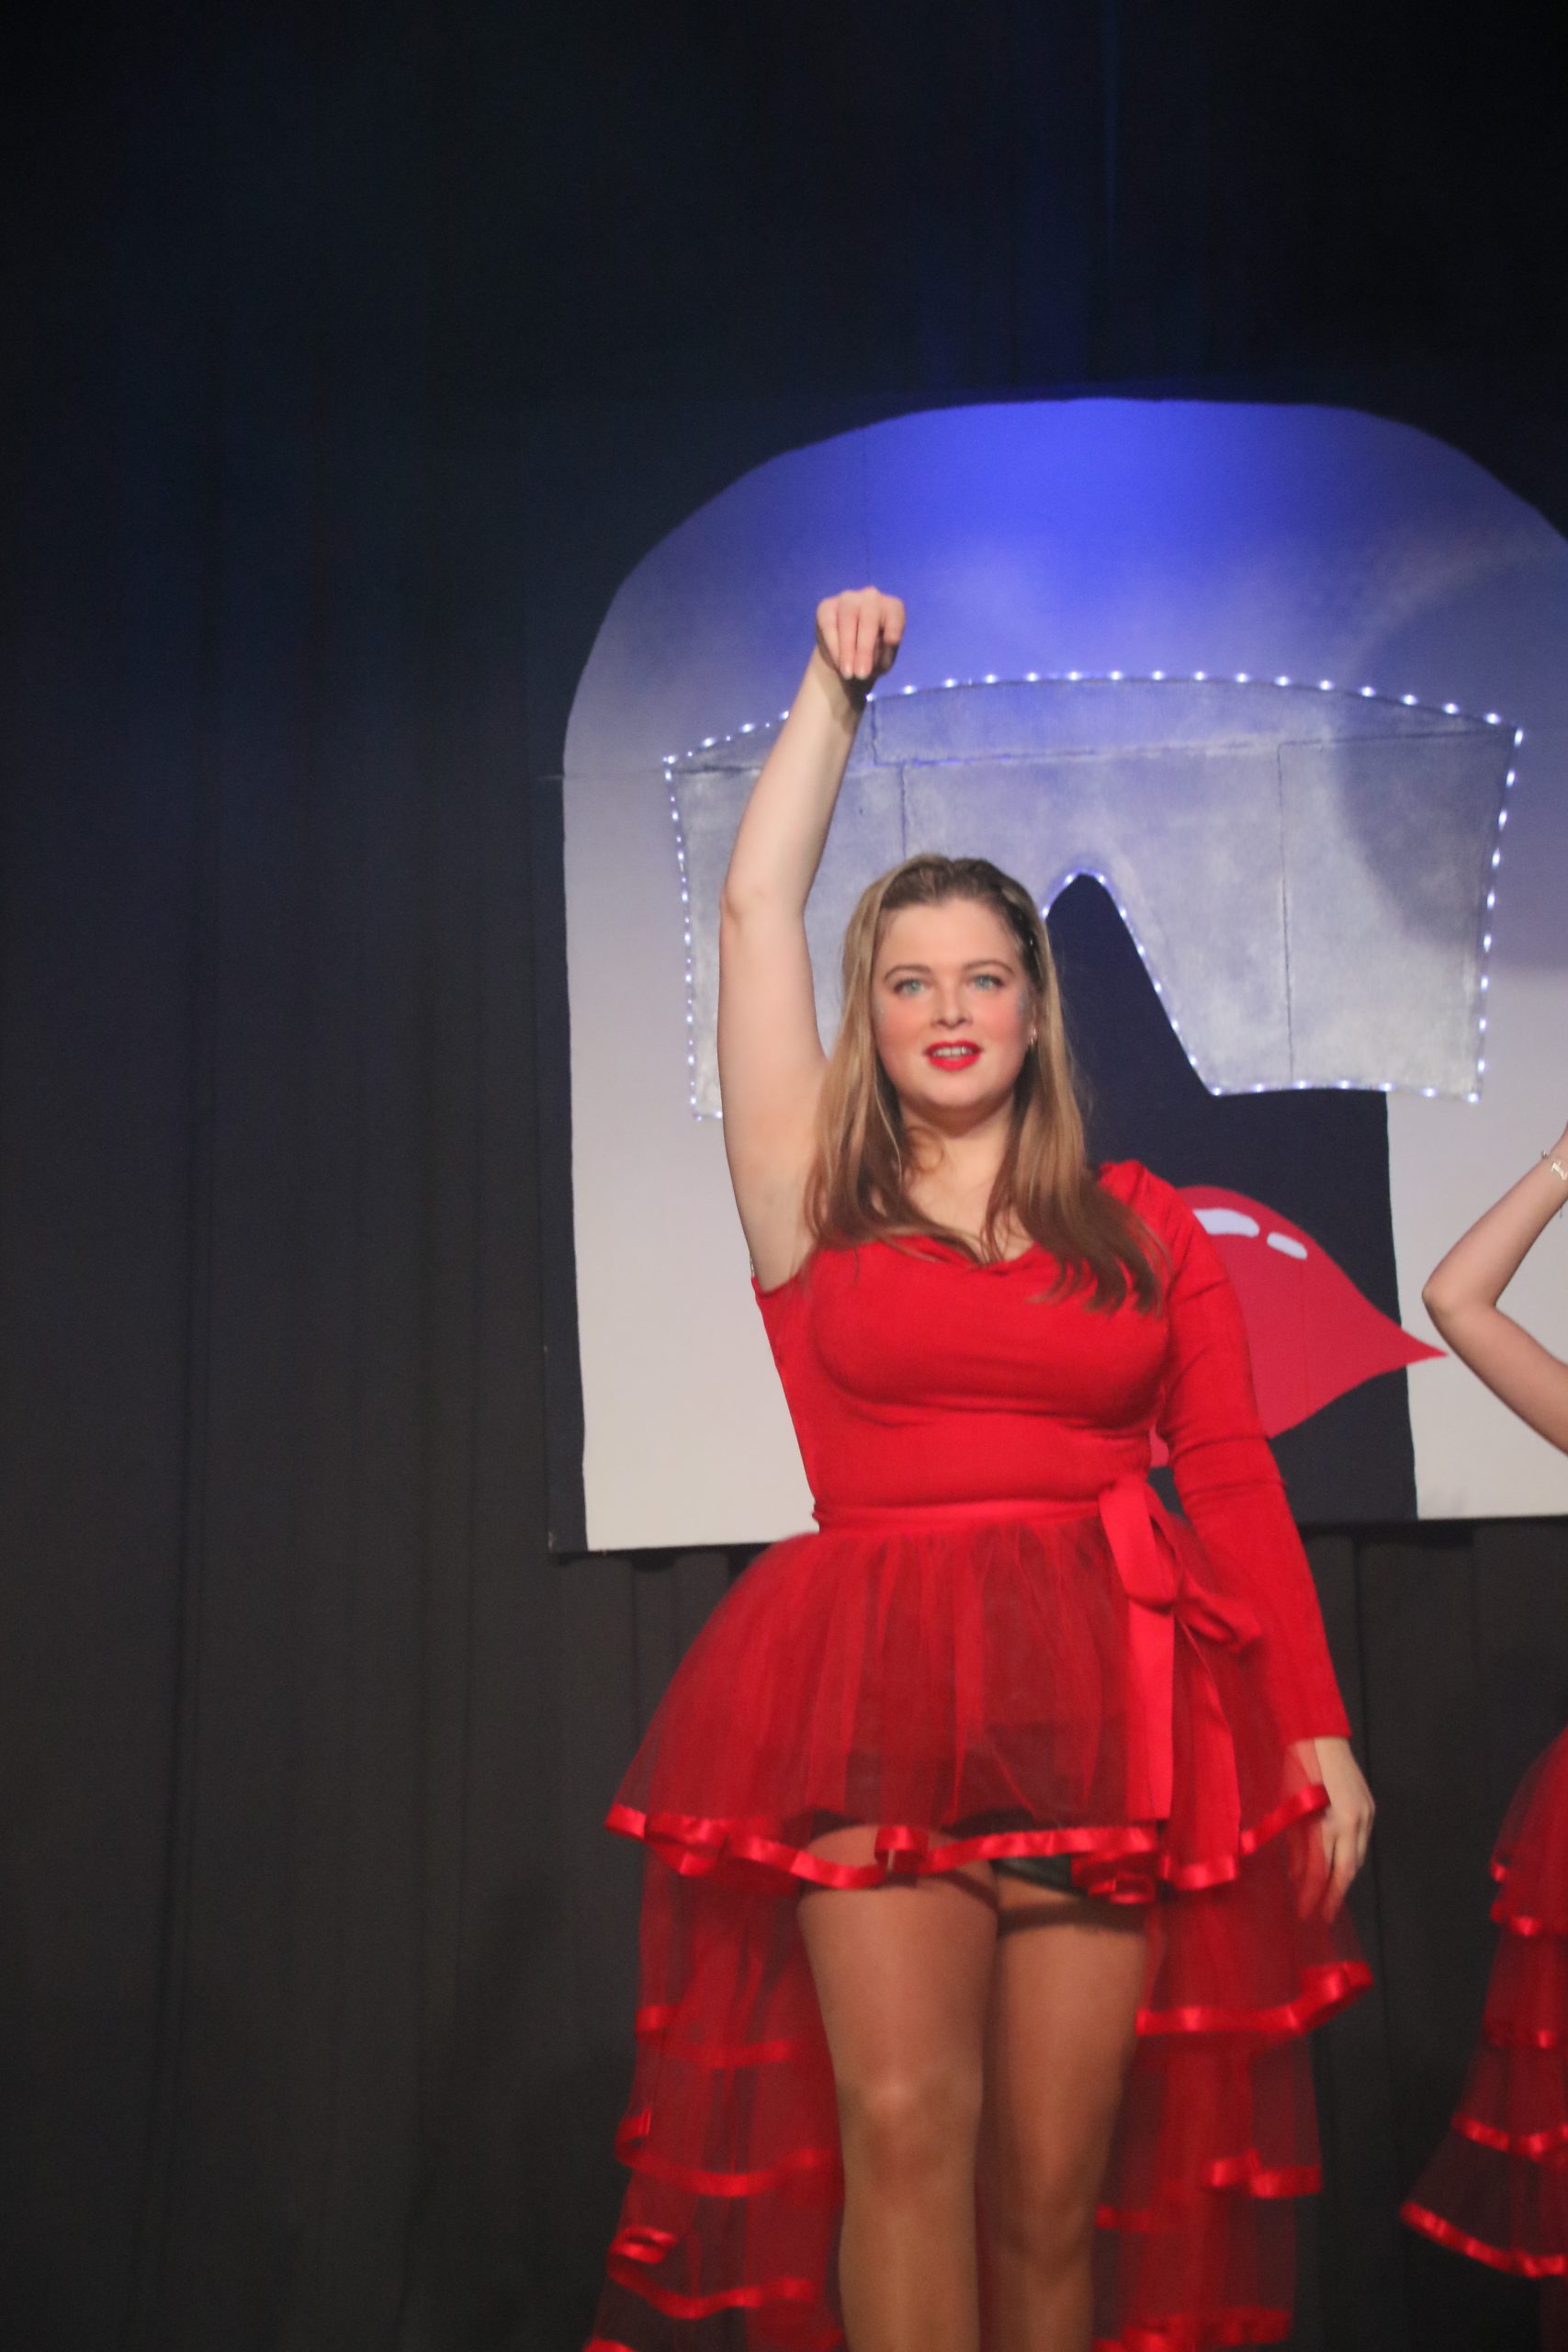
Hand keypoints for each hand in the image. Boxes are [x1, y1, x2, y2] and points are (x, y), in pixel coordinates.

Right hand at [815, 587, 904, 687]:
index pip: (895, 613)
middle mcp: (871, 597)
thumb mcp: (883, 661)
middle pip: (869, 618)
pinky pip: (829, 625)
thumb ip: (884, 654)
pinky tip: (838, 663)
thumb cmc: (872, 659)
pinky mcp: (826, 606)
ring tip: (848, 673)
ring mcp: (848, 599)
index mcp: (892, 608)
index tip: (892, 641)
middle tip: (862, 674)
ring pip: (847, 619)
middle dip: (865, 648)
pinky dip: (833, 646)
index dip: (893, 626)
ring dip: (847, 648)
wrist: (846, 661)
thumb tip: (880, 645)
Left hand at [1289, 1736, 1373, 1921]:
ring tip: (1328, 1897)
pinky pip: (1361, 1842)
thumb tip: (1296, 1875)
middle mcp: (1355, 1821)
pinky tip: (1338, 1866)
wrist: (1320, 1734)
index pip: (1324, 1870)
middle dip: (1333, 1896)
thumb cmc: (1297, 1765)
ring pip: (1357, 1858)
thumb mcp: (1291, 1805)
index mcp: (1333, 1821)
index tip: (1304, 1913)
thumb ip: (1297, 1842)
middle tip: (1321, 1916)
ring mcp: (1366, 1814)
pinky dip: (1348, 1858)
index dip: (1313, 1894)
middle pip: (1346, 1870)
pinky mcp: (1369, 1807)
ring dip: (1342, 1878)